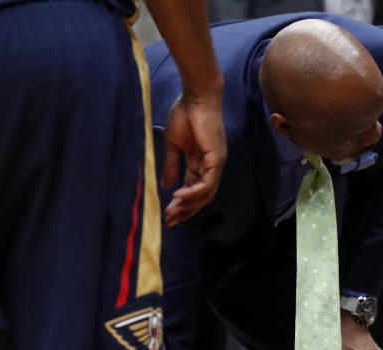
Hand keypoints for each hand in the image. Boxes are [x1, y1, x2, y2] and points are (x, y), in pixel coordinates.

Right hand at [161, 93, 226, 225]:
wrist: (195, 96)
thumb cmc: (184, 114)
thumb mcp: (173, 144)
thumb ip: (171, 165)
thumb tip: (165, 185)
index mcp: (201, 163)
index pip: (193, 190)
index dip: (181, 204)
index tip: (167, 214)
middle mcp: (211, 167)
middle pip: (201, 197)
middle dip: (185, 210)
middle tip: (169, 220)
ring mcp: (216, 163)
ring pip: (205, 194)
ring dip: (188, 204)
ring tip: (172, 210)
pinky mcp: (216, 159)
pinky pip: (207, 182)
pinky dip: (194, 192)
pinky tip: (179, 195)